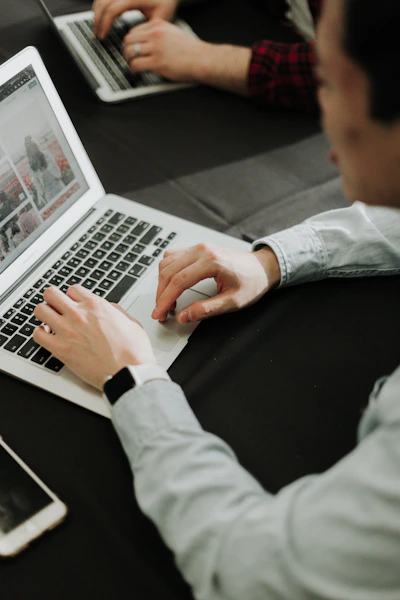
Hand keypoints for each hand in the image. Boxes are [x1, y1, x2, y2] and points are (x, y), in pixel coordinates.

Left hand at [33, 285, 155, 389]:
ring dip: (44, 315)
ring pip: (40, 310)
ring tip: (50, 322)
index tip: (74, 303)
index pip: (73, 289)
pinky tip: (48, 336)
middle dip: (53, 300)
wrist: (129, 372)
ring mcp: (67, 330)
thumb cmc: (133, 351)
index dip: (73, 296)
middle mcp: (79, 314)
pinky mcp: (60, 349)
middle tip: (57, 308)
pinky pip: (37, 334)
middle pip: (51, 294)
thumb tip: (109, 308)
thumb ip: (115, 311)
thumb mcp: (130, 322)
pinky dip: (40, 334)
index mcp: (96, 305)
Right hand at [93, 0, 178, 38]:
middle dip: (97, 20)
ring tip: (98, 27)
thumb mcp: (160, 19)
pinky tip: (102, 17)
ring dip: (97, 12)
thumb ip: (147, 30)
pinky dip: (101, 6)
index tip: (103, 36)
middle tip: (97, 34)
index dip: (105, 24)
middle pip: (103, 3)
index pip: (112, 10)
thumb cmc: (167, 2)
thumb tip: (134, 41)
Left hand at [123, 18, 205, 80]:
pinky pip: (136, 64)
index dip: (131, 41)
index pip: (135, 30)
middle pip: (129, 39)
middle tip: (129, 58)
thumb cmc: (192, 51)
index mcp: (159, 24)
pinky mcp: (157, 62)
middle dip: (126, 50)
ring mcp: (156, 48)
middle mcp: (156, 34)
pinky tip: (136, 73)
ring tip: (132, 66)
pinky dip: (133, 70)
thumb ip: (160, 34)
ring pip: (130, 52)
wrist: (203, 59)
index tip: (131, 48)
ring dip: (128, 61)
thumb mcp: (174, 33)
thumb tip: (148, 42)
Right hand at [152, 244, 280, 322]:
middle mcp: (202, 250)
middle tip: (160, 313)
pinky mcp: (197, 248)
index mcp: (211, 262)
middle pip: (168, 271)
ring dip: (162, 283)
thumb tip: (184, 316)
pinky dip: (167, 272)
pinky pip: (173, 256)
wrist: (263, 266)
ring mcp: (198, 247)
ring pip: (167, 262)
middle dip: (161, 294)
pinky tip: (171, 285)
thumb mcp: (232, 302)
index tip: (158, 314)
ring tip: (167, 302)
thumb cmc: (252, 282)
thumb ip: (206, 310)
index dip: (165, 300)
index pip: (178, 281)